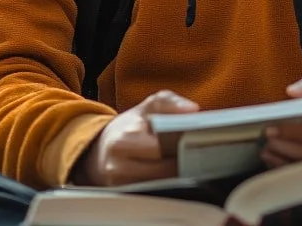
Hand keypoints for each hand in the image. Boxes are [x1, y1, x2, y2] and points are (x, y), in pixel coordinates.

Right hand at [75, 90, 199, 186]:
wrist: (102, 148)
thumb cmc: (129, 127)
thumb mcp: (147, 107)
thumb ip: (170, 102)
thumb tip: (192, 110)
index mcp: (125, 140)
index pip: (163, 149)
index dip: (183, 146)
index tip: (198, 142)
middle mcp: (120, 166)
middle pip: (165, 172)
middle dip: (183, 163)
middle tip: (198, 155)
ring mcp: (121, 185)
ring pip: (162, 186)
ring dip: (177, 177)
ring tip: (189, 164)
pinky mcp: (126, 197)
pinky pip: (155, 194)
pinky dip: (167, 185)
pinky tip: (175, 176)